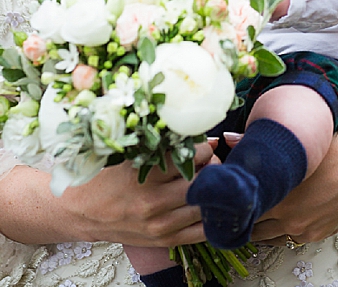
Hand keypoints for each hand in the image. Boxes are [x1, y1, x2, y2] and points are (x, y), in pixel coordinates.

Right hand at [0, 142, 215, 247]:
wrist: (80, 212)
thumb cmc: (105, 178)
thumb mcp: (128, 154)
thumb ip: (162, 145)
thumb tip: (203, 139)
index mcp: (143, 175)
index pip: (190, 157)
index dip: (202, 148)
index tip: (201, 145)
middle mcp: (152, 202)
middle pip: (202, 182)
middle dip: (212, 168)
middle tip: (210, 162)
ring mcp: (158, 225)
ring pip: (204, 206)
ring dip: (213, 191)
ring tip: (209, 180)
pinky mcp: (162, 241)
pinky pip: (200, 232)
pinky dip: (211, 218)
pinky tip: (210, 205)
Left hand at [246, 57, 337, 245]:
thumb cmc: (333, 146)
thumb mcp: (295, 144)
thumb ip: (257, 145)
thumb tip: (229, 139)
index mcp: (280, 197)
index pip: (241, 209)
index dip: (229, 201)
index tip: (221, 193)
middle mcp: (290, 220)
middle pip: (251, 227)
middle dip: (242, 214)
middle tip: (234, 201)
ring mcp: (306, 230)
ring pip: (270, 235)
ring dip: (261, 223)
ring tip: (255, 205)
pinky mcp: (320, 233)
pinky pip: (291, 237)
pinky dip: (282, 227)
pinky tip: (281, 210)